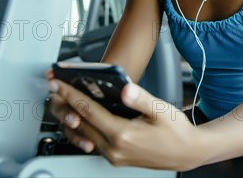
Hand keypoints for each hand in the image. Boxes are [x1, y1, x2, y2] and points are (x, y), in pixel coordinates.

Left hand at [47, 73, 199, 169]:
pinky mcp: (116, 158)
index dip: (71, 95)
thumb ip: (141, 98)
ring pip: (84, 134)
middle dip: (66, 104)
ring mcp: (114, 155)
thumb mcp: (161, 110)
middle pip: (80, 123)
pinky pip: (93, 141)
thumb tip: (125, 88)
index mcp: (123, 134)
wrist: (187, 152)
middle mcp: (115, 148)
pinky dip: (84, 127)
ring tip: (65, 100)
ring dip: (72, 116)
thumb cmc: (177, 131)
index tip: (58, 84)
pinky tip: (84, 116)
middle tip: (54, 88)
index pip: (89, 111)